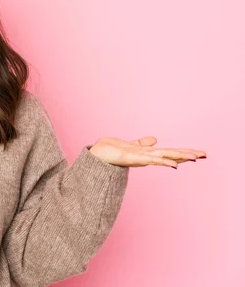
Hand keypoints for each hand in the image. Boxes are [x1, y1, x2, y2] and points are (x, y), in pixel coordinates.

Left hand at [89, 136, 206, 168]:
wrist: (97, 155)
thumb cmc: (111, 150)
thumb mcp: (131, 144)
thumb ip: (142, 143)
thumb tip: (154, 139)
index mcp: (147, 153)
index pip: (169, 152)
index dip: (183, 152)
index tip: (199, 153)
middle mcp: (146, 157)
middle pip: (170, 155)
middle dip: (187, 154)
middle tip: (204, 155)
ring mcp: (140, 159)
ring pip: (164, 157)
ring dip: (179, 157)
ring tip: (194, 158)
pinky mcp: (132, 158)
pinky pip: (149, 159)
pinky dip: (162, 161)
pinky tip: (173, 163)